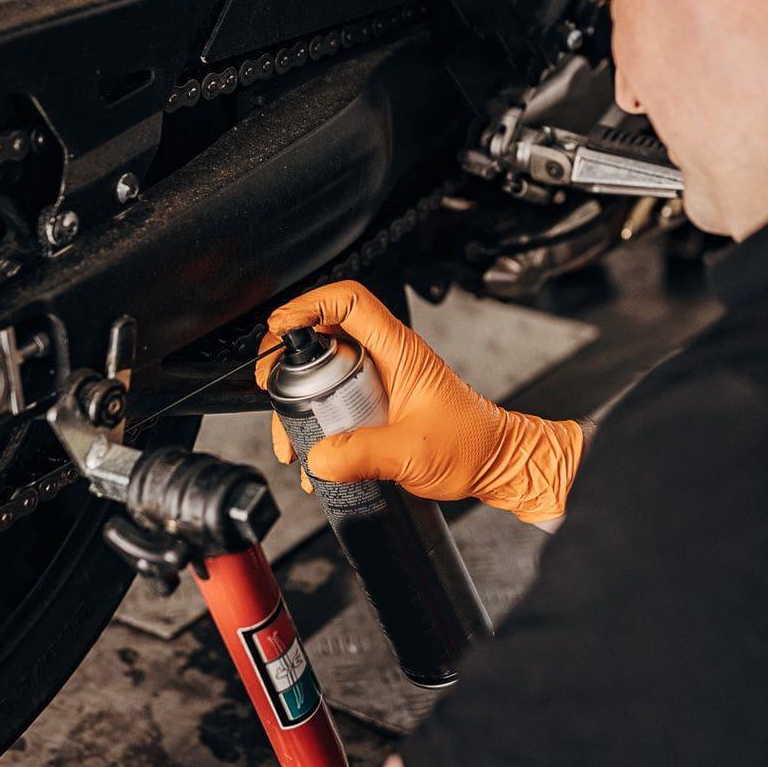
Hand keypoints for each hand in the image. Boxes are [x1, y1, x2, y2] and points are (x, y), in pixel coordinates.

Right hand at [259, 281, 581, 523]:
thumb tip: (317, 458)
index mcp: (398, 350)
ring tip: (290, 436)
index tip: (281, 329)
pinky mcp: (376, 403)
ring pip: (324, 371)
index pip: (350, 301)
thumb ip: (362, 455)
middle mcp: (386, 357)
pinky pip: (335, 400)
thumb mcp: (412, 452)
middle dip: (290, 361)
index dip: (309, 304)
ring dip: (299, 400)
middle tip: (271, 387)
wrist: (496, 465)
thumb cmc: (470, 447)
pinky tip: (313, 453)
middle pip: (324, 335)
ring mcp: (379, 379)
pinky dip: (316, 421)